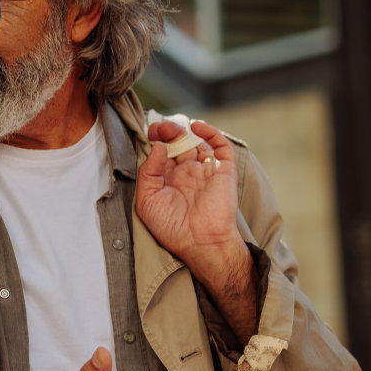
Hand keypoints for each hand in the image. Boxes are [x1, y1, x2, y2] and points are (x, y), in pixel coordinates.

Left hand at [136, 118, 242, 273]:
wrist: (201, 242)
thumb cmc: (172, 228)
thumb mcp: (147, 200)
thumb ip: (148, 172)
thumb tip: (157, 145)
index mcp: (168, 180)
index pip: (161, 152)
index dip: (156, 139)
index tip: (150, 132)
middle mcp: (186, 173)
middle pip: (177, 143)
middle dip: (168, 132)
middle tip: (161, 128)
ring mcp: (205, 170)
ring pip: (196, 142)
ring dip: (184, 131)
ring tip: (173, 129)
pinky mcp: (223, 170)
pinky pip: (221, 146)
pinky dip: (211, 132)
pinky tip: (196, 127)